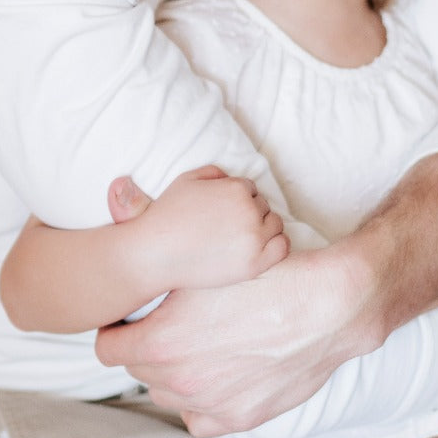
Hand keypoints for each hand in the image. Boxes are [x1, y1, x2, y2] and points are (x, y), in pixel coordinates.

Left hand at [95, 241, 362, 435]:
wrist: (327, 306)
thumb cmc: (265, 275)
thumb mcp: (203, 259)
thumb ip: (150, 227)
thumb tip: (113, 195)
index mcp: (163, 341)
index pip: (107, 349)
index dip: (116, 329)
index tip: (127, 318)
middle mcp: (181, 381)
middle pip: (137, 371)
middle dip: (144, 348)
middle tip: (163, 325)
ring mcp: (211, 403)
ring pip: (166, 396)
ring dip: (169, 376)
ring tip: (189, 348)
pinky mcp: (241, 418)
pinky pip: (199, 420)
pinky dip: (199, 402)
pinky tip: (211, 376)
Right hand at [107, 166, 288, 292]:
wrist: (156, 254)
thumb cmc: (168, 215)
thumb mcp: (188, 180)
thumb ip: (214, 173)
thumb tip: (229, 178)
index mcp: (237, 189)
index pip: (251, 190)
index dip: (238, 201)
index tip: (224, 215)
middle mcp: (249, 211)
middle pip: (263, 207)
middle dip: (249, 215)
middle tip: (228, 228)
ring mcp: (254, 239)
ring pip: (275, 225)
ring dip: (263, 229)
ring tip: (241, 239)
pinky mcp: (254, 264)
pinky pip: (282, 247)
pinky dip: (275, 245)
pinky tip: (259, 249)